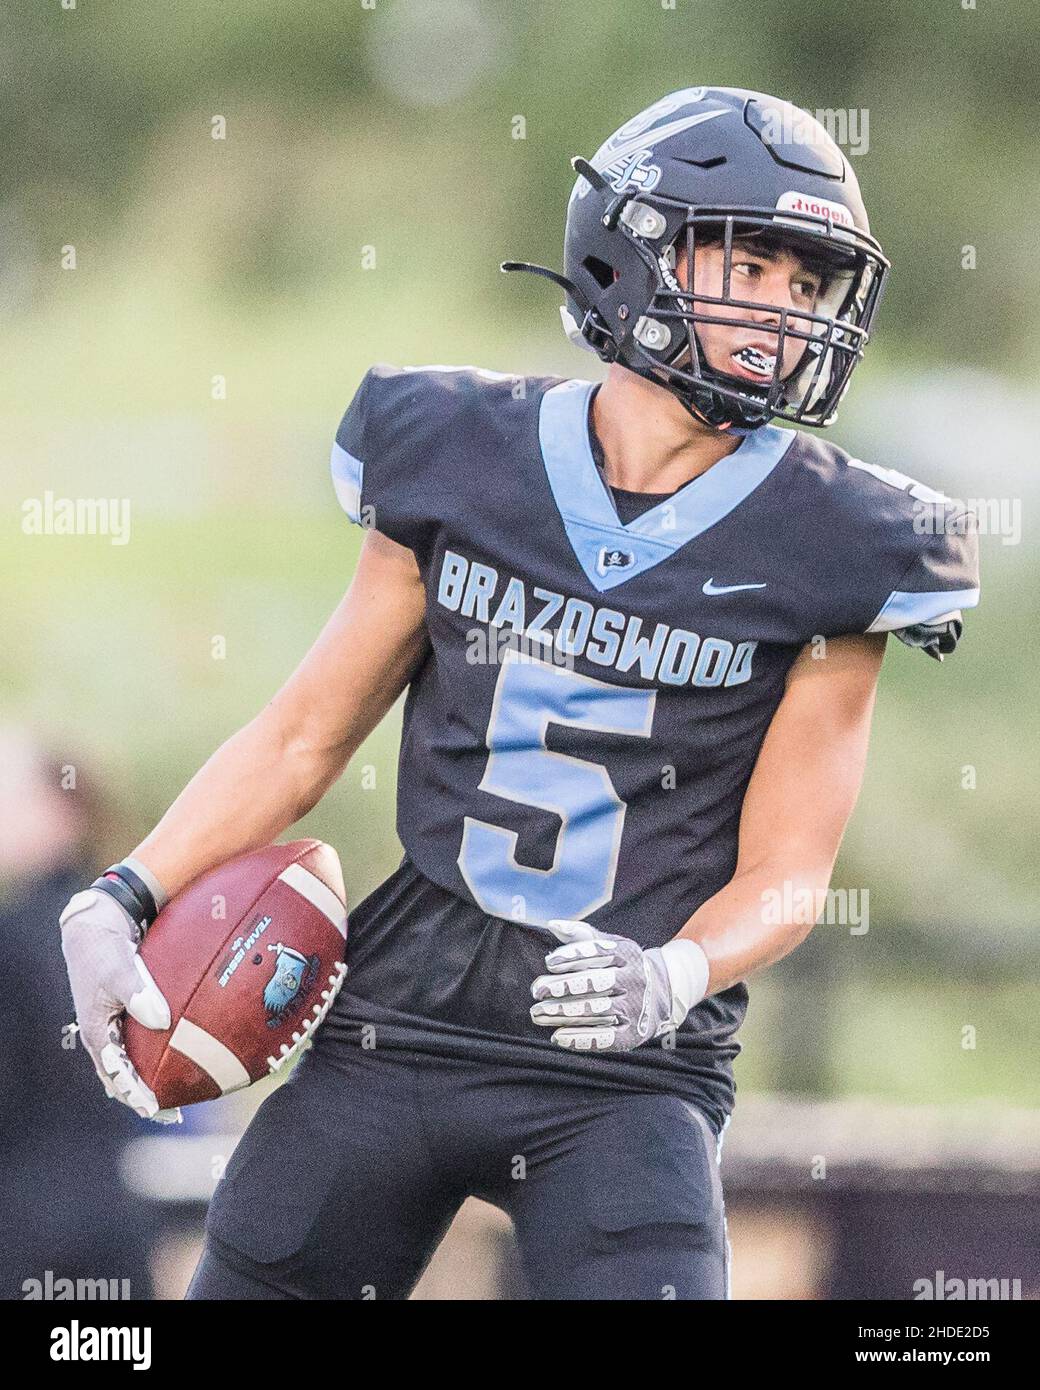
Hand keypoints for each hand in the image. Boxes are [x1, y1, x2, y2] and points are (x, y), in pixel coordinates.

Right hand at [60, 888, 180, 1122]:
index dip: (135, 1094)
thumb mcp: (118, 969)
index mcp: (97, 1032)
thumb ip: (138, 993)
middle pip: (123, 1079)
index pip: (116, 1074)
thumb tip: (160, 1020)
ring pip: (131, 1066)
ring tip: (180, 1099)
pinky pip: (140, 1046)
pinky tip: (182, 1061)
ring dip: (150, 1084)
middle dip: (145, 1100)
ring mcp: (114, 1028)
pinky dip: (156, 1059)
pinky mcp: (126, 1017)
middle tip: (174, 1114)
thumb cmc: (105, 949)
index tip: (154, 1108)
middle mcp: (105, 1036)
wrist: (98, 927)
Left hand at [529, 920, 709, 1051]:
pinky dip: (580, 1039)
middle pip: (595, 983)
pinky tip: (558, 1037)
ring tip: (538, 1013)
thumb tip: (552, 924)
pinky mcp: (632, 1034)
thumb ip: (580, 935)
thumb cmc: (622, 966)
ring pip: (596, 1010)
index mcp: (627, 954)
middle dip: (563, 987)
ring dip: (563, 1013)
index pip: (598, 952)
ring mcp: (635, 1007)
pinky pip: (605, 1038)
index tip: (549, 962)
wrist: (661, 993)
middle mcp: (634, 979)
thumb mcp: (609, 945)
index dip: (572, 956)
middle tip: (537, 990)